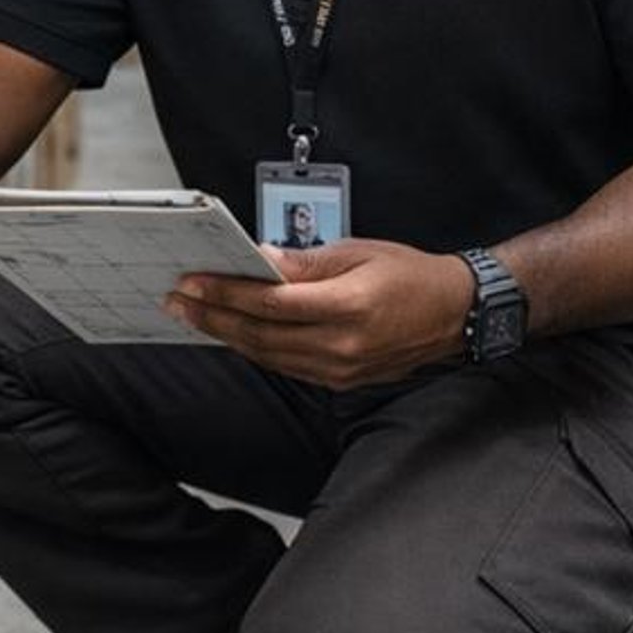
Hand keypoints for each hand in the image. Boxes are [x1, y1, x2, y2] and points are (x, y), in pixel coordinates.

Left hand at [166, 239, 473, 388]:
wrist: (455, 315)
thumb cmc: (410, 275)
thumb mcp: (358, 252)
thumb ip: (306, 262)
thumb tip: (261, 260)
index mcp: (348, 306)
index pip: (270, 303)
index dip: (225, 293)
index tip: (192, 282)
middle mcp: (342, 345)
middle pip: (261, 334)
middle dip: (212, 317)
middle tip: (177, 302)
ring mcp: (340, 369)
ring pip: (268, 355)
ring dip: (226, 336)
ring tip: (194, 317)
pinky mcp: (341, 381)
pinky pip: (286, 366)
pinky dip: (256, 349)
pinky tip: (234, 334)